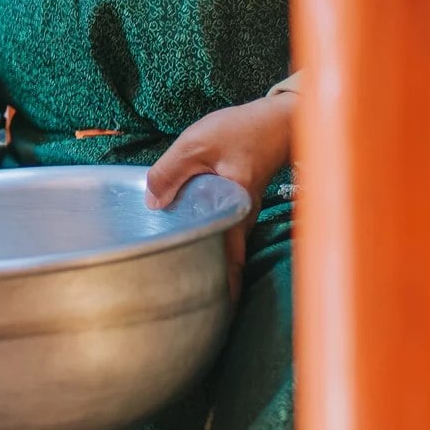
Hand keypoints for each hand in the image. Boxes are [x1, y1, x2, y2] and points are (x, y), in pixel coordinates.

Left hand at [145, 94, 292, 286]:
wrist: (277, 119)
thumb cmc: (242, 130)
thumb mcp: (195, 145)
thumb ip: (169, 174)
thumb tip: (152, 205)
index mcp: (235, 206)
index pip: (229, 256)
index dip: (224, 284)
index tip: (215, 310)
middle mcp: (243, 216)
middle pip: (226, 256)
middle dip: (213, 281)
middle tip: (191, 305)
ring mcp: (242, 211)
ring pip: (222, 241)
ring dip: (208, 258)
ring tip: (183, 280)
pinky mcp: (237, 202)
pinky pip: (220, 226)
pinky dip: (207, 236)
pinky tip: (187, 238)